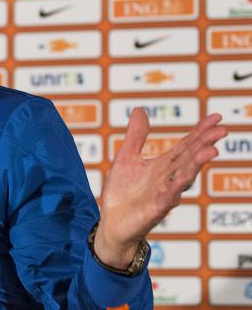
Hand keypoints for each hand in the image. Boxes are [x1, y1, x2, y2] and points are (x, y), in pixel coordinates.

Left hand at [95, 107, 226, 267]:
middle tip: (221, 130)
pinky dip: (174, 190)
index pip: (186, 146)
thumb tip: (141, 109)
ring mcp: (163, 195)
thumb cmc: (122, 192)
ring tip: (211, 151)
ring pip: (184, 178)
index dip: (201, 132)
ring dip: (196, 165)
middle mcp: (168, 179)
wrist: (112, 223)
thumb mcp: (126, 157)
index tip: (217, 117)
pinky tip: (181, 181)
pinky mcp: (154, 210)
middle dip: (205, 144)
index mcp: (164, 166)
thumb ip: (136, 136)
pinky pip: (166, 200)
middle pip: (189, 159)